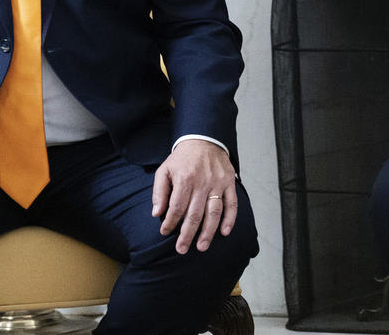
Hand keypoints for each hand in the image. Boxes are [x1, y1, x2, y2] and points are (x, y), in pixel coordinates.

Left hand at [151, 139, 236, 254]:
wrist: (204, 139)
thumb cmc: (182, 159)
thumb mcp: (164, 170)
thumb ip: (159, 191)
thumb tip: (156, 213)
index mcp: (185, 178)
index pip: (177, 207)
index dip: (170, 222)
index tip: (165, 233)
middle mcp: (203, 182)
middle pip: (195, 214)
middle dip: (187, 234)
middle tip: (181, 249)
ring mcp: (218, 183)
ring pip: (214, 212)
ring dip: (208, 232)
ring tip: (202, 247)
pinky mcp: (229, 183)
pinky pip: (232, 203)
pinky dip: (230, 219)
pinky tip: (224, 232)